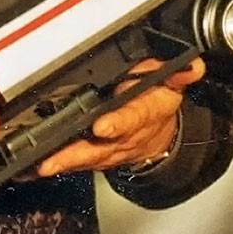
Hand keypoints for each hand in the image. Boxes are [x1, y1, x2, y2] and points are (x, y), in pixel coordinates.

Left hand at [38, 57, 205, 175]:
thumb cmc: (157, 103)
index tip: (102, 126)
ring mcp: (110, 150)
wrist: (161, 134)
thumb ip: (179, 74)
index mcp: (144, 113)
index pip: (132, 117)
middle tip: (57, 157)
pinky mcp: (97, 157)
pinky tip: (40, 167)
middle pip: (102, 146)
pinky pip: (78, 162)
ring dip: (66, 162)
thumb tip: (192, 66)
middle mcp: (126, 136)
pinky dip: (61, 165)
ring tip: (45, 164)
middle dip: (80, 153)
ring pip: (87, 158)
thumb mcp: (172, 84)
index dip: (118, 123)